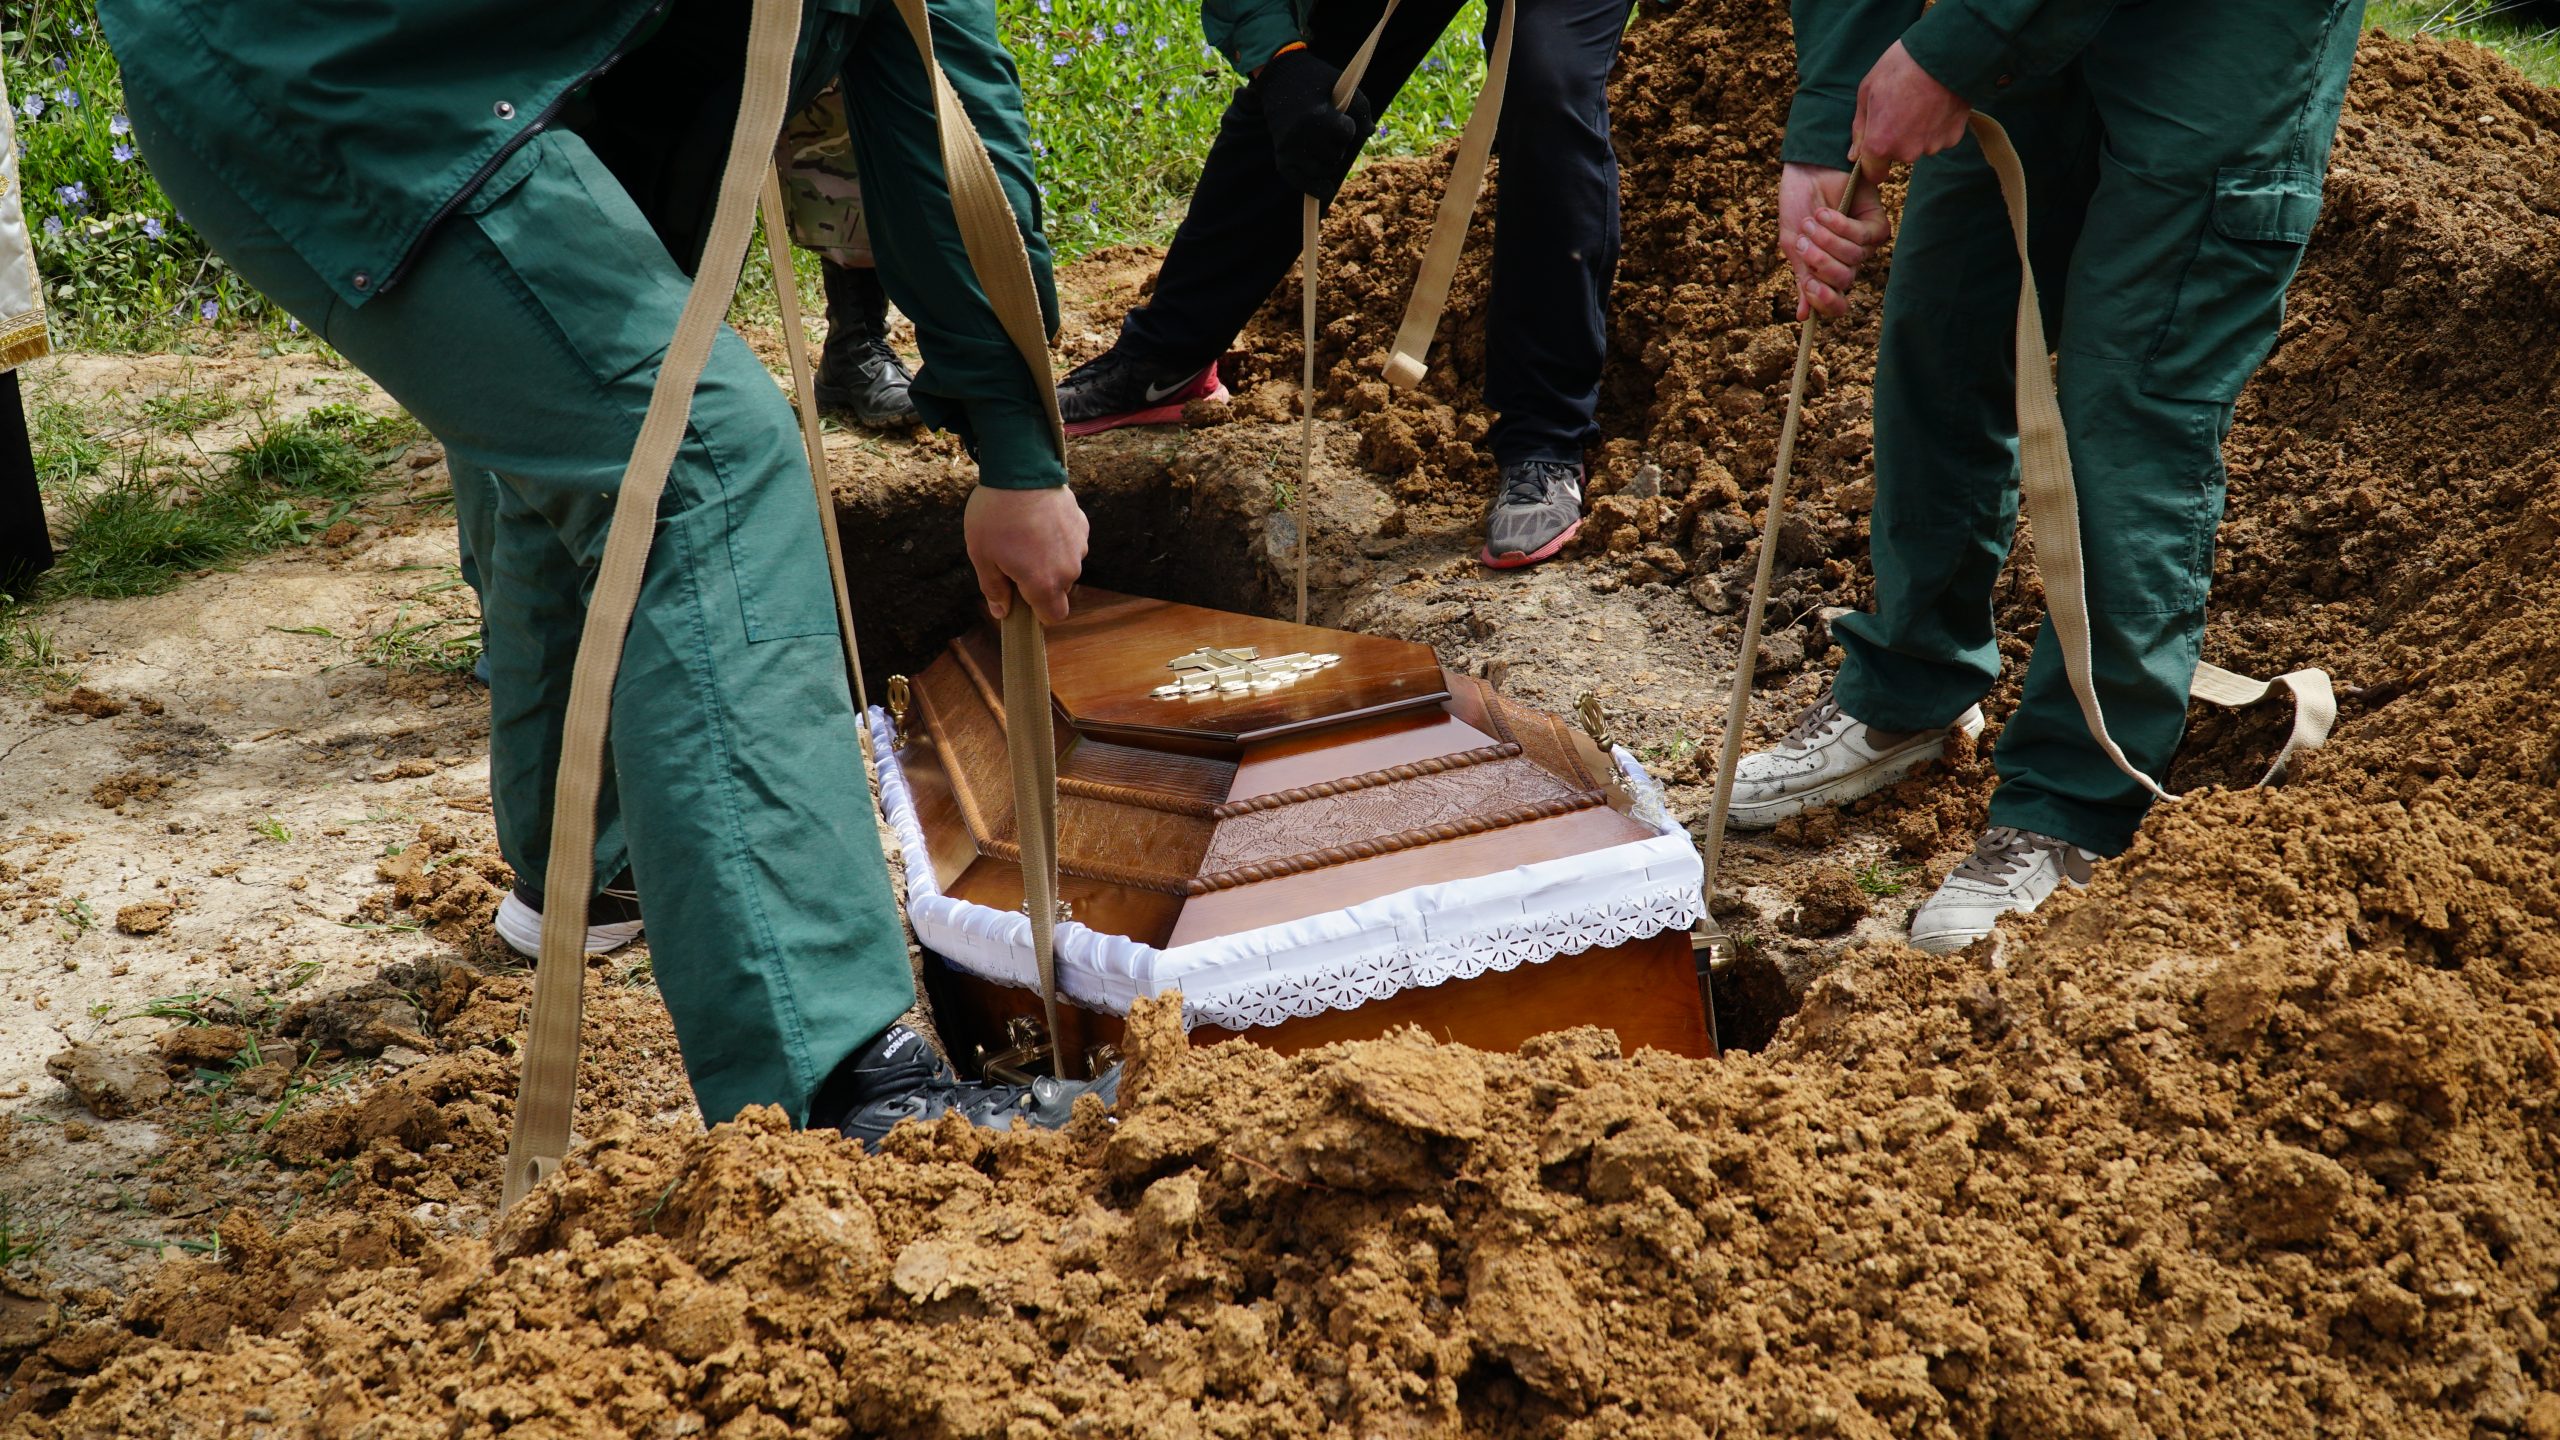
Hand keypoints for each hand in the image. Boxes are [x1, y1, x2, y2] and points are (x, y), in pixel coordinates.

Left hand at [964, 485, 1087, 624]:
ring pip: (1066, 565)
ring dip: (1050, 559)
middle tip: (1014, 560)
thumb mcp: (981, 555)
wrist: (1020, 469)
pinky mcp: (1081, 524)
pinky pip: (1071, 542)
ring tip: (1025, 535)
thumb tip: (1002, 611)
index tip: (1020, 598)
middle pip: (1059, 590)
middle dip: (1041, 583)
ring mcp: (1078, 546)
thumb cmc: (995, 515)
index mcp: (1043, 583)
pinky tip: (1038, 521)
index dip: (1037, 613)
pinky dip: (1057, 539)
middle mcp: (1068, 569)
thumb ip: (993, 588)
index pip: (1053, 616)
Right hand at [1253, 47, 1376, 199]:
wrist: (1279, 78)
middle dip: (1338, 143)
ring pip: (1324, 170)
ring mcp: (1289, 149)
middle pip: (1337, 154)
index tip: (1340, 116)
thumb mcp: (1342, 86)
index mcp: (1316, 116)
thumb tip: (1368, 133)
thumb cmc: (1315, 81)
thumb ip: (1361, 109)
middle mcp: (1300, 136)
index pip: (1347, 133)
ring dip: (1330, 161)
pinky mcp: (1281, 157)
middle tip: (1326, 127)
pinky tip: (1327, 190)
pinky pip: (1303, 183)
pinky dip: (1316, 188)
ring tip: (1323, 143)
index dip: (1348, 126)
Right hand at [1779, 163, 1889, 318]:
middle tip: (1803, 242)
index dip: (1825, 300)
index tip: (1809, 285)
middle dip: (1820, 262)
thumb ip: (1802, 279)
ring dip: (1827, 239)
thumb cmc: (1797, 207)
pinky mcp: (1877, 224)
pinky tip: (1827, 213)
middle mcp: (1849, 261)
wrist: (1805, 172)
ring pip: (1853, 258)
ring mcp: (1865, 244)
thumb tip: (1804, 317)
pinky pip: (1863, 237)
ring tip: (1812, 220)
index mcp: (1827, 271)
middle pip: (1843, 280)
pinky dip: (1841, 226)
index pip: (1836, 303)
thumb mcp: (1793, 247)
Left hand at [1852, 41, 1970, 167]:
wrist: (1946, 52)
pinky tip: (1937, 103)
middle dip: (1897, 138)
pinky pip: (1939, 137)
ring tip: (1921, 102)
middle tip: (1901, 108)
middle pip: (1898, 155)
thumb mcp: (1867, 91)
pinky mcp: (1953, 138)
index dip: (1873, 162)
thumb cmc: (1900, 67)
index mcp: (1880, 144)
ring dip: (1919, 132)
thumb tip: (1854, 156)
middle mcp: (1907, 152)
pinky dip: (1938, 126)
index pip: (1873, 173)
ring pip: (1920, 146)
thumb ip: (1860, 128)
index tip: (1876, 146)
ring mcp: (1932, 146)